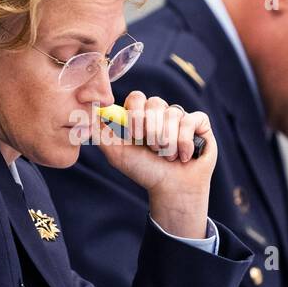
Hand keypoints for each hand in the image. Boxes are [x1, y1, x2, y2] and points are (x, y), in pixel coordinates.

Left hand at [96, 91, 215, 238]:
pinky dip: (184, 143)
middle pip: (155, 103)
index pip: (137, 97)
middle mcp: (161, 113)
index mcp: (141, 116)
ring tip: (167, 157)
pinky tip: (183, 156)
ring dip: (168, 142)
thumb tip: (88, 113)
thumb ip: (101, 134)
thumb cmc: (145, 171)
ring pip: (173, 114)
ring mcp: (180, 117)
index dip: (136, 114)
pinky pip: (191, 120)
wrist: (171, 189)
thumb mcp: (117, 154)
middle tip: (153, 150)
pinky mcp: (199, 123)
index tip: (135, 135)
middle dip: (152, 131)